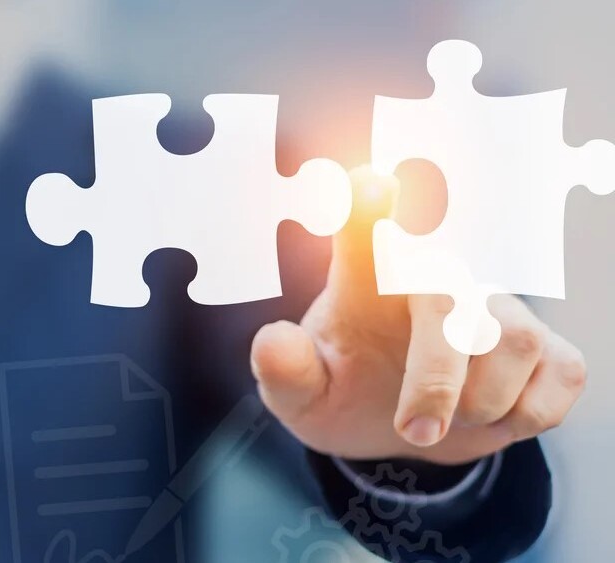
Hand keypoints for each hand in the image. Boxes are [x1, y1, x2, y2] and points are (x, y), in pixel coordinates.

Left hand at [251, 167, 586, 464]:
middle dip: (437, 377)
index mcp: (366, 281)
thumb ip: (284, 372)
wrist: (397, 430)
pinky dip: (527, 412)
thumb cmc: (342, 392)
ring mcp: (496, 309)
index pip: (364, 232)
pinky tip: (491, 416)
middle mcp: (437, 281)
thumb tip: (274, 341)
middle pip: (452, 300)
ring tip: (438, 421)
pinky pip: (561, 373)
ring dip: (478, 403)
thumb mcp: (301, 395)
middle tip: (412, 432)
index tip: (365, 184)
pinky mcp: (545, 349)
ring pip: (515, 340)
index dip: (368, 211)